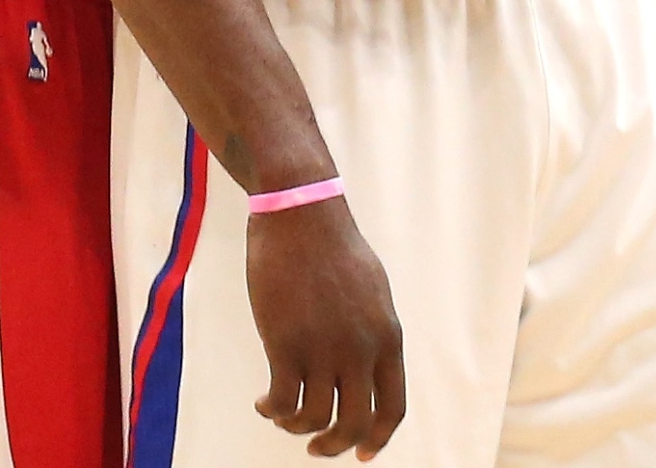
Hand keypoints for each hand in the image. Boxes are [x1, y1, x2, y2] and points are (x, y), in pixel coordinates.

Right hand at [245, 197, 404, 458]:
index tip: (361, 455)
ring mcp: (324, 347)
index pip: (392, 409)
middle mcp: (361, 349)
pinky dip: (272, 411)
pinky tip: (263, 402)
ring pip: (315, 419)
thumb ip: (372, 333)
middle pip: (356, 424)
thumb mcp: (371, 292)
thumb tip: (366, 369)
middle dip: (334, 445)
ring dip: (296, 427)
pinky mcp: (286, 343)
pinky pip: (282, 402)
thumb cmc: (332, 247)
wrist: (301, 212)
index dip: (377, 440)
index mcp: (387, 336)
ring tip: (282, 416)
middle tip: (316, 446)